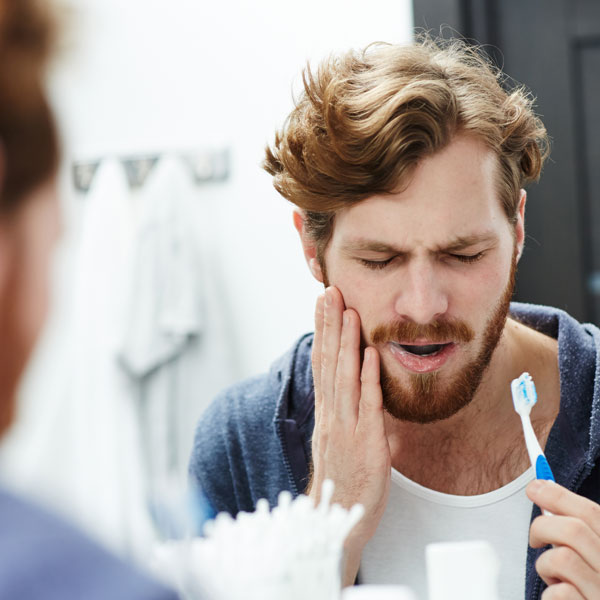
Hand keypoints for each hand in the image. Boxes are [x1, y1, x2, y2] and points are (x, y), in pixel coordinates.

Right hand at [309, 286, 390, 584]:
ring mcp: (346, 427)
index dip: (322, 332)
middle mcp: (331, 415)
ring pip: (344, 377)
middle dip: (329, 325)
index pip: (322, 364)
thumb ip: (346, 413)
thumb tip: (358, 390)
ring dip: (346, 342)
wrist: (335, 522)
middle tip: (329, 292)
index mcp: (326, 413)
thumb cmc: (341, 481)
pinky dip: (368, 378)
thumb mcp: (339, 442)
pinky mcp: (366, 443)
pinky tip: (370, 354)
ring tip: (347, 311)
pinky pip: (368, 405)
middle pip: (328, 362)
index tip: (322, 305)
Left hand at [527, 479, 599, 598]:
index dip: (559, 496)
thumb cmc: (589, 584)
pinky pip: (560, 593)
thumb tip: (542, 489)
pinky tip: (559, 597)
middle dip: (543, 527)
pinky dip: (550, 593)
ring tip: (552, 576)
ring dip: (545, 565)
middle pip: (574, 530)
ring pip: (562, 559)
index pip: (592, 513)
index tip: (534, 488)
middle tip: (535, 539)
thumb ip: (575, 528)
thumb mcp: (590, 552)